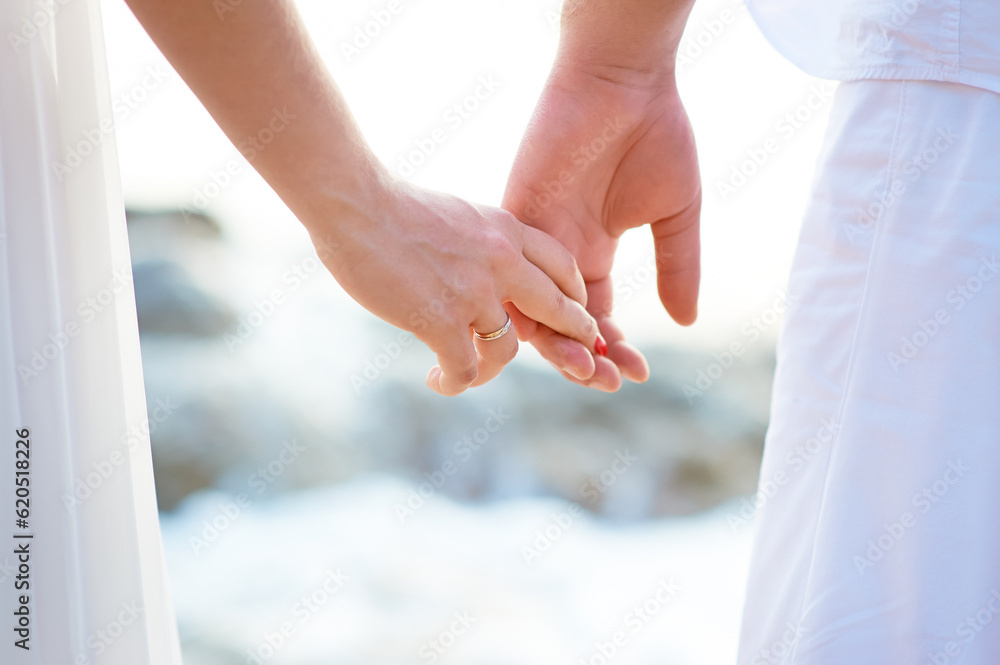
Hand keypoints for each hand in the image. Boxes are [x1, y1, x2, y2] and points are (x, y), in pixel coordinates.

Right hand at [307, 178, 600, 395]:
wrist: (354, 204)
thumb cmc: (390, 206)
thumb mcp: (458, 214)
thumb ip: (481, 241)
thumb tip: (482, 265)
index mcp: (505, 230)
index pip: (562, 265)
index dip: (573, 294)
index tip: (571, 310)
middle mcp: (501, 262)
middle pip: (558, 308)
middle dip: (572, 335)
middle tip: (578, 357)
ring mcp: (474, 293)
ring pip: (509, 350)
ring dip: (491, 369)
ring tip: (467, 373)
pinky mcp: (441, 321)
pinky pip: (466, 369)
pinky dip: (454, 383)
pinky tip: (437, 381)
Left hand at [502, 63, 700, 391]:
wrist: (626, 82)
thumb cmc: (656, 136)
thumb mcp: (677, 214)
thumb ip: (678, 267)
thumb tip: (686, 321)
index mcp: (594, 251)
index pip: (596, 317)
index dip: (613, 348)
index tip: (637, 373)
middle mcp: (561, 251)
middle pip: (562, 323)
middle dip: (585, 357)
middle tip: (607, 382)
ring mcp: (537, 236)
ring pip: (534, 307)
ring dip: (559, 344)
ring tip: (587, 371)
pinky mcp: (517, 214)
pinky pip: (516, 272)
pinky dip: (534, 306)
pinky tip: (557, 333)